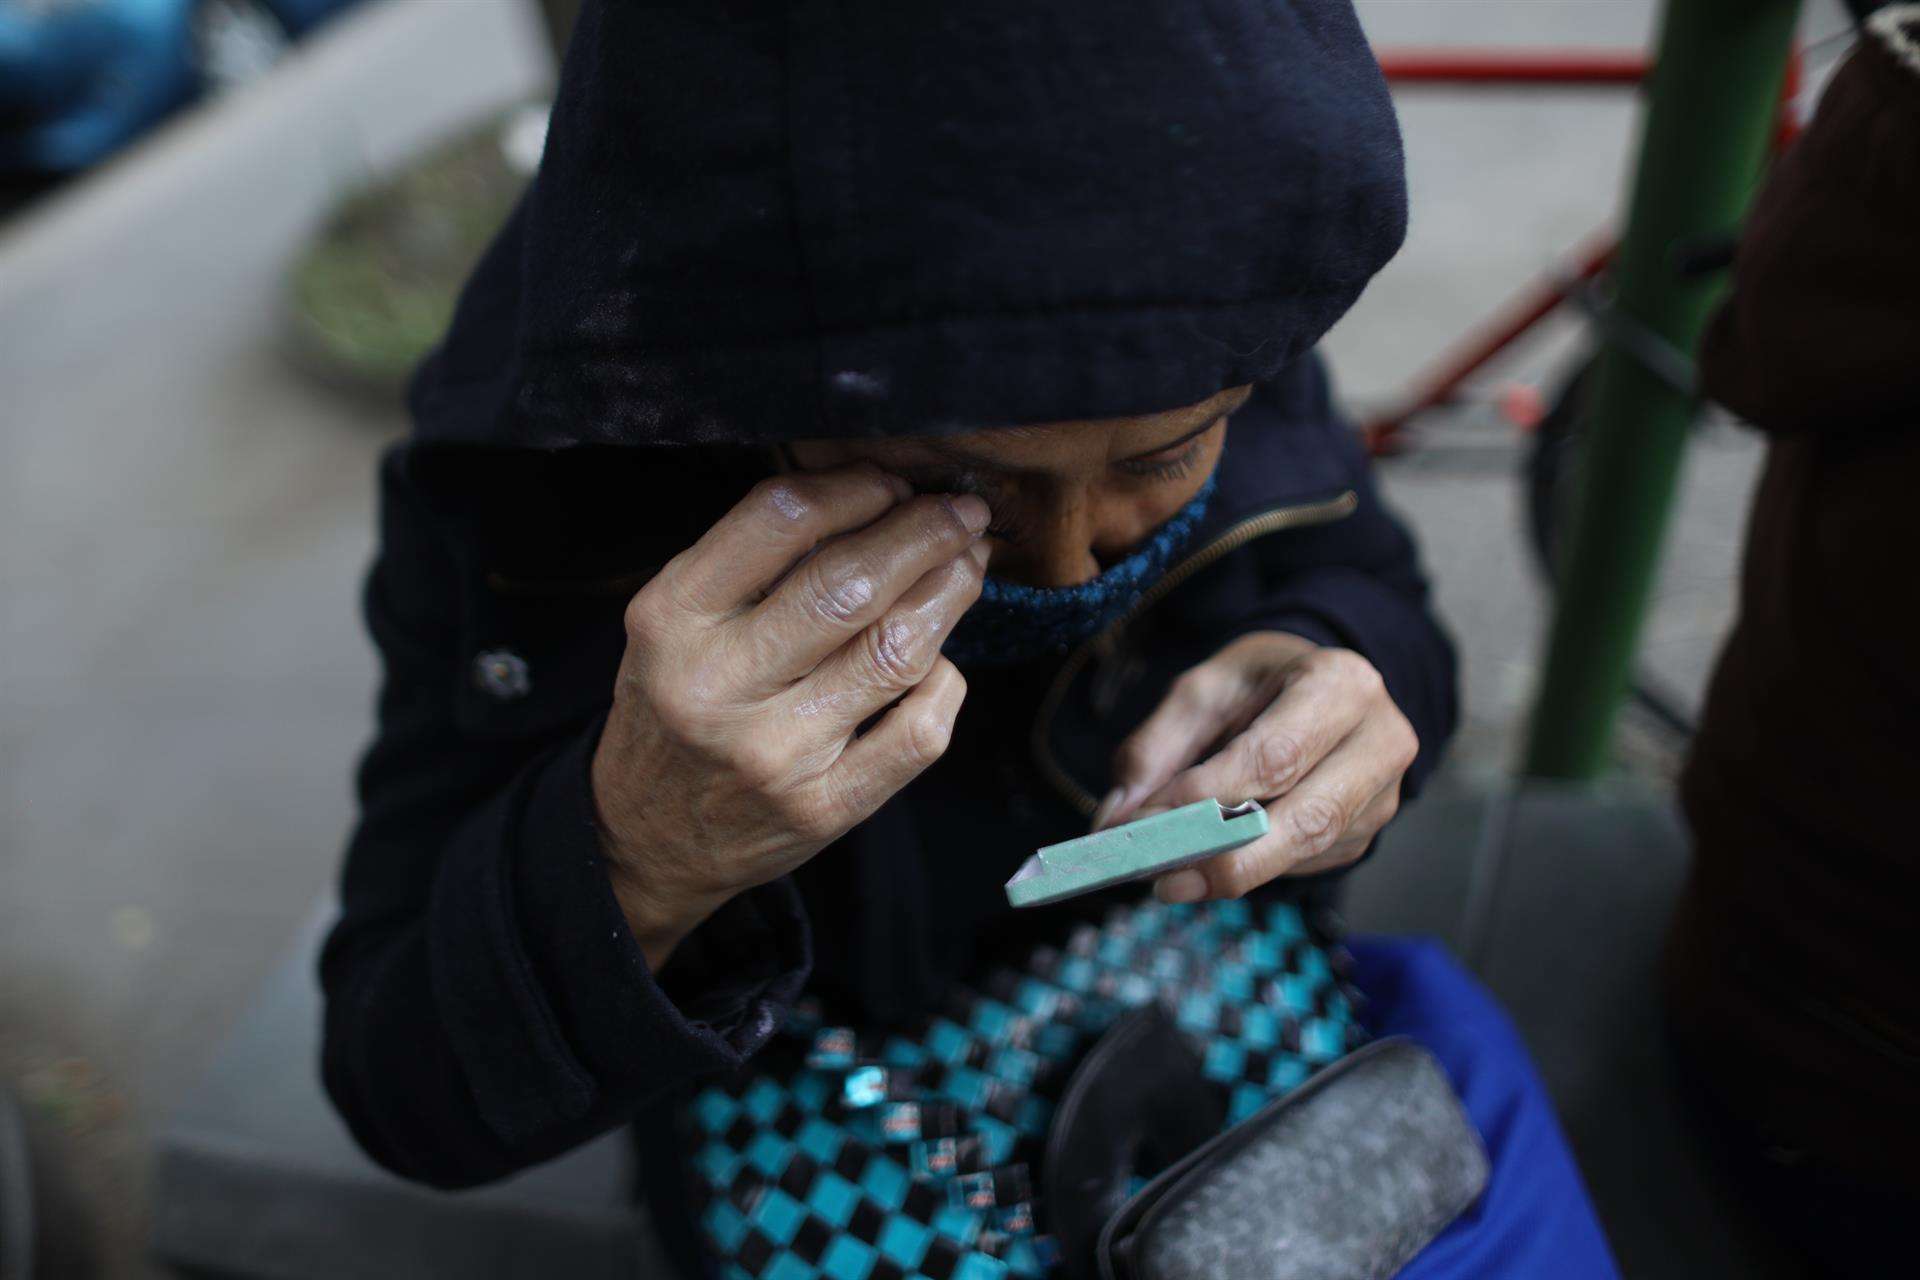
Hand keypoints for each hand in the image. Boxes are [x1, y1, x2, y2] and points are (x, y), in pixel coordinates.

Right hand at [591, 465, 987, 967]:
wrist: (644, 839)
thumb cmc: (674, 708)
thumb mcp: (674, 624)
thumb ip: (752, 562)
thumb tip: (875, 496)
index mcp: (673, 619)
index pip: (780, 520)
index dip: (856, 488)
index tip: (892, 483)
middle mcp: (718, 685)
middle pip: (849, 584)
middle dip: (925, 533)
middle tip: (961, 512)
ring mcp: (775, 753)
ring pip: (896, 651)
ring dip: (950, 594)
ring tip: (967, 565)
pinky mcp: (824, 807)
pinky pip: (919, 731)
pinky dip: (946, 682)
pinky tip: (939, 661)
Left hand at [1096, 633, 1416, 900]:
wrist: (1322, 686)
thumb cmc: (1262, 682)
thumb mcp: (1204, 690)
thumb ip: (1156, 748)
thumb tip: (1116, 820)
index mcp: (1342, 685)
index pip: (1275, 754)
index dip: (1209, 796)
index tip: (1147, 821)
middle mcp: (1379, 742)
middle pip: (1307, 819)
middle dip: (1229, 857)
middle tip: (1163, 879)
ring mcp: (1381, 795)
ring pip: (1308, 851)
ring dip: (1235, 871)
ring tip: (1174, 880)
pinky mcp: (1366, 833)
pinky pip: (1307, 863)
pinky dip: (1255, 869)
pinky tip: (1214, 864)